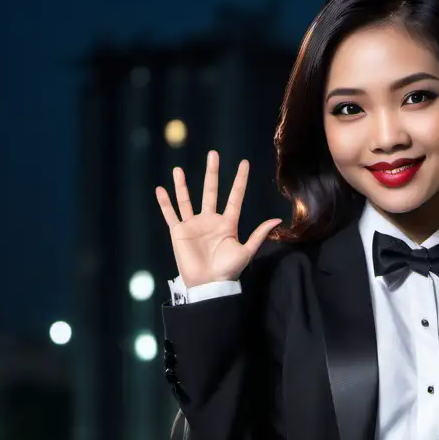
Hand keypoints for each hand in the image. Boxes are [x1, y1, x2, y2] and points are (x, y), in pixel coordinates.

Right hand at [155, 151, 281, 288]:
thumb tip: (277, 220)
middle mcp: (210, 221)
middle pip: (211, 191)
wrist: (208, 285)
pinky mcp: (179, 232)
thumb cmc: (228, 271)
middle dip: (212, 173)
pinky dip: (165, 203)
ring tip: (178, 169)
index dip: (239, 181)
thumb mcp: (246, 251)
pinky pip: (170, 214)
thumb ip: (259, 234)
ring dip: (182, 185)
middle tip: (213, 154)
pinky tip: (160, 190)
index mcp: (227, 223)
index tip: (244, 163)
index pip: (234, 197)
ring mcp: (193, 225)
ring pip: (187, 200)